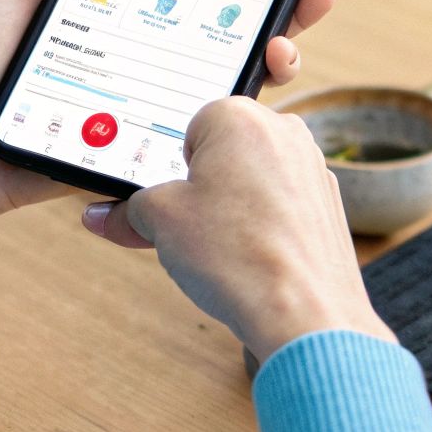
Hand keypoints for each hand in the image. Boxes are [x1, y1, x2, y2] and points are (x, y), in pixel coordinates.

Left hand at [0, 0, 337, 279]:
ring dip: (272, 58)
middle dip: (284, 5)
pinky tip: (250, 97)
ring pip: (228, 77)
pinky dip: (234, 117)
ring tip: (283, 47)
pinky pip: (199, 131)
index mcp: (114, 3)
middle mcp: (142, 47)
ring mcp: (147, 97)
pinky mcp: (143, 142)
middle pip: (229, 23)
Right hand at [85, 97, 395, 361]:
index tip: (165, 202)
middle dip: (203, 187)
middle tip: (188, 229)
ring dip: (232, 208)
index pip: (188, 129)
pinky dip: (263, 226)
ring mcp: (313, 167)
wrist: (306, 314)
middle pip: (225, 153)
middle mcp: (284, 131)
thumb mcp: (162, 224)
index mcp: (240, 117)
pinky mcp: (329, 204)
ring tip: (223, 251)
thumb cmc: (236, 256)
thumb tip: (102, 216)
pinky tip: (252, 260)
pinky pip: (281, 204)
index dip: (169, 169)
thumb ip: (128, 211)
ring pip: (254, 180)